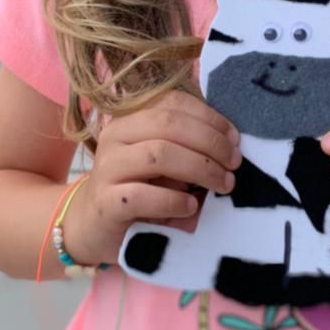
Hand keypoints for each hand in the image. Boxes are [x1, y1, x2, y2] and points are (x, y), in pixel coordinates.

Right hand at [63, 93, 240, 268]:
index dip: (209, 117)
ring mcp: (107, 169)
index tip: (235, 138)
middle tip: (234, 163)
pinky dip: (173, 200)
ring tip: (223, 184)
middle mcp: (115, 137)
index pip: (172, 103)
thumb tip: (230, 144)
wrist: (94, 226)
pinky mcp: (106, 203)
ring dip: (199, 168)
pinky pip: (142, 195)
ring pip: (158, 154)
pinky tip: (190, 206)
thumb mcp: (163, 162)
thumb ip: (186, 147)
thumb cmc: (138, 189)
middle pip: (168, 124)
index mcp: (130, 119)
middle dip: (210, 141)